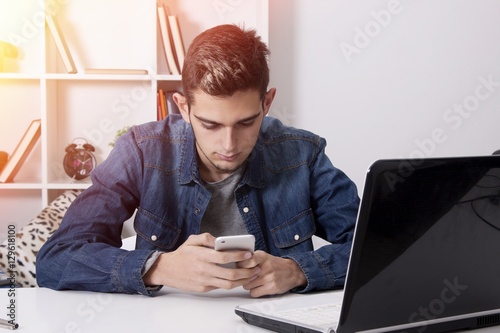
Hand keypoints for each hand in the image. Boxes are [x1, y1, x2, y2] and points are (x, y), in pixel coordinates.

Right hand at [143, 233, 260, 292]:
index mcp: (202, 256)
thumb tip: (219, 239)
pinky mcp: (203, 289)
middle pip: (230, 274)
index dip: (238, 256)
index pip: (224, 257)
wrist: (167, 270)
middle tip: (255, 267)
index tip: (248, 254)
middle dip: (246, 272)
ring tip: (251, 275)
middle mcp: (204, 270)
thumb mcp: (192, 240)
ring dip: (242, 280)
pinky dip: (231, 283)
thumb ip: (207, 238)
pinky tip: (238, 279)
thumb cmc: (181, 255)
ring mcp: (204, 281)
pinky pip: (220, 287)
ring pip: (228, 284)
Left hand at [238, 251, 306, 297]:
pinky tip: (259, 287)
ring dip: (248, 285)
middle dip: (243, 277)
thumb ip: (251, 259)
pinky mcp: (271, 288)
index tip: (239, 267)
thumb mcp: (264, 256)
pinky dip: (254, 291)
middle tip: (246, 276)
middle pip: (244, 275)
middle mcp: (265, 266)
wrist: (292, 272)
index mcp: (262, 256)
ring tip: (254, 282)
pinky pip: (253, 293)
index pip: (243, 261)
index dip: (239, 266)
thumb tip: (235, 264)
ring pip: (247, 285)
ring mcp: (268, 278)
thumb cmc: (275, 264)